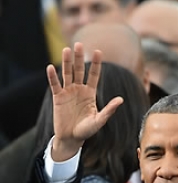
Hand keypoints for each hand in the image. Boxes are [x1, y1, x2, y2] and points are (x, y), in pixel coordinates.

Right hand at [47, 42, 123, 160]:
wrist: (72, 138)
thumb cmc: (87, 130)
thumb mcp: (100, 120)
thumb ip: (109, 110)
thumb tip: (121, 100)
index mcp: (90, 93)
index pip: (93, 75)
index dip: (96, 64)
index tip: (98, 51)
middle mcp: (79, 90)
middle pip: (79, 70)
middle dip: (79, 57)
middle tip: (78, 44)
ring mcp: (68, 92)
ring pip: (67, 74)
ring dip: (66, 62)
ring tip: (66, 50)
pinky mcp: (58, 98)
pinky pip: (55, 85)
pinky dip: (53, 77)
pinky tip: (51, 67)